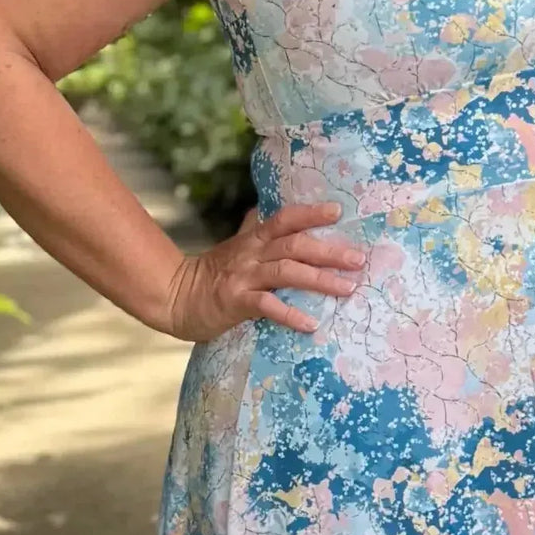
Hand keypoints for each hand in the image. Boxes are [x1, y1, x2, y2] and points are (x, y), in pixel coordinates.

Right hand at [164, 201, 364, 340]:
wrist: (176, 297)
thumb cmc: (210, 275)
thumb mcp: (233, 248)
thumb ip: (251, 230)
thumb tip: (260, 211)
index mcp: (253, 239)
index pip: (285, 219)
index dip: (310, 213)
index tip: (338, 211)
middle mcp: (251, 254)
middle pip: (295, 245)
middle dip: (329, 251)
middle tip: (358, 259)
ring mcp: (244, 277)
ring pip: (287, 272)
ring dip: (319, 280)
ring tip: (347, 289)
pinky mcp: (236, 302)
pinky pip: (267, 306)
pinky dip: (290, 314)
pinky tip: (311, 324)